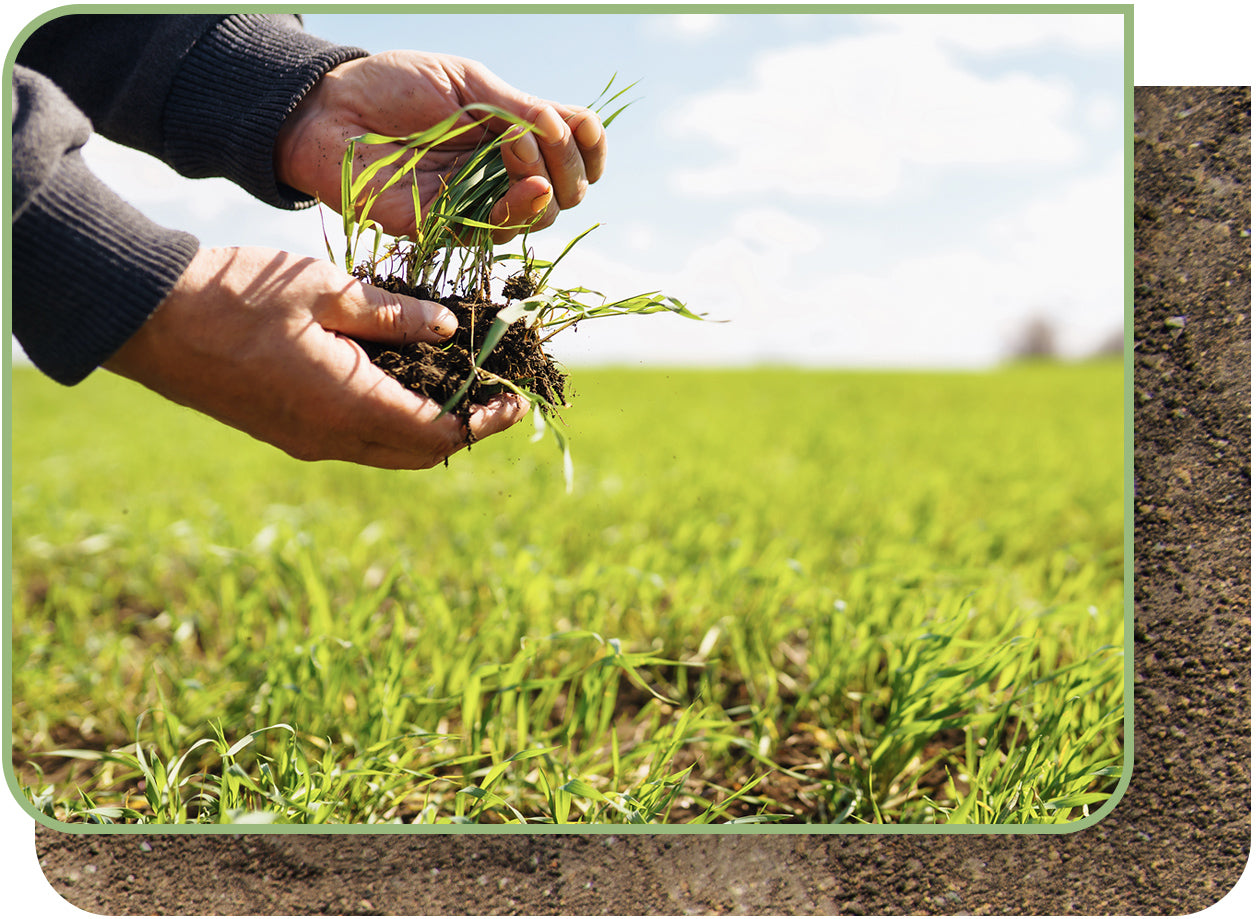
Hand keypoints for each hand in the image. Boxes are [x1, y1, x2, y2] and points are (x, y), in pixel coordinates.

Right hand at [104, 247, 528, 467]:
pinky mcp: (287, 431)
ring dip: (429, 426)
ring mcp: (306, 440)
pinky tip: (402, 377)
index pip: (440, 434)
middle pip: (420, 453)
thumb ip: (394, 312)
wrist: (147, 319)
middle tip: (493, 391)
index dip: (485, 421)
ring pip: (389, 450)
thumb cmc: (234, 295)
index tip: (514, 399)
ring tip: (456, 382)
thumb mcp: (324, 289)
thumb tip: (453, 328)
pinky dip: (393, 419)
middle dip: (465, 428)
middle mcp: (330, 438)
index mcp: (347, 405)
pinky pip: (358, 439)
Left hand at [274, 51, 606, 242]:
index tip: (588, 134)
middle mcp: (499, 173)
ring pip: (538, 215)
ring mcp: (475, 202)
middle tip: (544, 140)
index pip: (571, 150)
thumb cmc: (392, 85)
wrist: (328, 110)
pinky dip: (520, 210)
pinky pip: (496, 232)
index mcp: (510, 133)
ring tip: (520, 151)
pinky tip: (526, 186)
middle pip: (564, 188)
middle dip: (570, 169)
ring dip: (547, 186)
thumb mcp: (465, 81)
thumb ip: (516, 107)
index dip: (591, 148)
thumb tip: (566, 130)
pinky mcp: (446, 228)